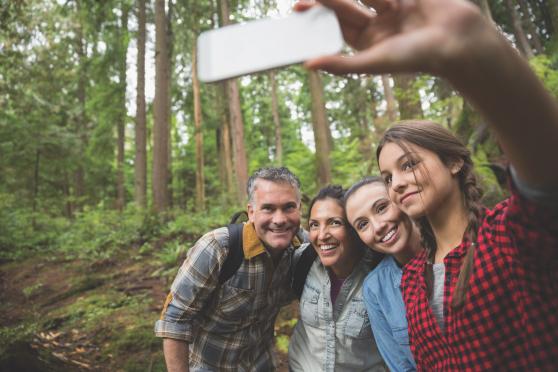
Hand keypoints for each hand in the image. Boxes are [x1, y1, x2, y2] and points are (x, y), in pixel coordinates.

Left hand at [295, 0, 493, 77]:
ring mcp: (391, 7)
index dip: (317, 17)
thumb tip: (308, 65)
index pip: (335, 27)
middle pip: (345, 5)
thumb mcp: (374, 62)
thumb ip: (341, 64)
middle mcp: (376, 24)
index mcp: (366, 43)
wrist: (459, 40)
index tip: (297, 8)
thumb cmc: (417, 57)